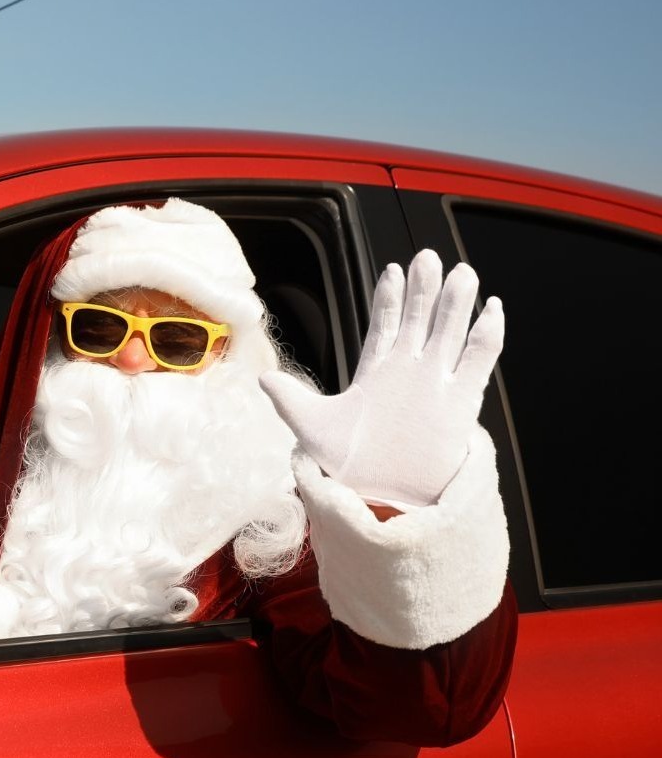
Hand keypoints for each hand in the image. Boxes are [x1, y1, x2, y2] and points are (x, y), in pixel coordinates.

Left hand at [259, 250, 503, 509]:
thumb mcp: (313, 430)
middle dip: (424, 289)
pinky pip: (478, 362)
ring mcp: (435, 384)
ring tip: (462, 273)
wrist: (381, 500)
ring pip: (449, 333)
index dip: (388, 298)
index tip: (392, 270)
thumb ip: (291, 400)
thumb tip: (264, 378)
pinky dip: (486, 335)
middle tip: (428, 257)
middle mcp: (407, 372)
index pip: (384, 325)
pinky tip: (492, 309)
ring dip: (457, 304)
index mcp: (374, 373)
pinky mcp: (459, 403)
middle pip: (419, 320)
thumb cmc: (349, 468)